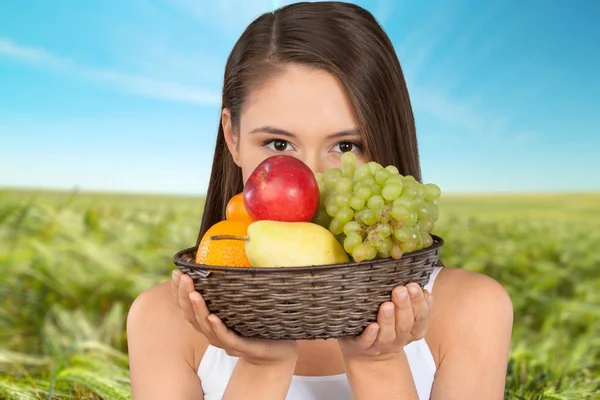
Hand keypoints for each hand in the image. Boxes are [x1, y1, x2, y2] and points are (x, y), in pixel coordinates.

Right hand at [171, 269, 297, 366]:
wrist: (278, 348)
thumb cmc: (257, 322)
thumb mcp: (241, 302)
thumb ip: (232, 285)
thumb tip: (230, 256)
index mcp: (209, 320)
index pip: (187, 306)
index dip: (178, 291)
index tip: (176, 272)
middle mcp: (212, 331)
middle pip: (191, 315)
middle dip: (184, 295)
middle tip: (183, 277)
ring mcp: (224, 340)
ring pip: (204, 326)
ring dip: (198, 309)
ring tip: (193, 294)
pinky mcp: (239, 346)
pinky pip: (225, 337)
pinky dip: (217, 327)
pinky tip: (212, 317)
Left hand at [338, 282, 432, 362]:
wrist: (368, 355)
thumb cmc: (389, 327)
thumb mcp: (406, 317)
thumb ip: (415, 304)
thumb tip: (425, 292)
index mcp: (413, 330)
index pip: (421, 317)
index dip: (419, 303)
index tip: (413, 286)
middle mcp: (399, 339)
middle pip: (405, 325)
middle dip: (403, 307)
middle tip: (400, 290)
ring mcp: (381, 345)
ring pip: (387, 335)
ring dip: (388, 320)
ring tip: (387, 305)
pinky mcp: (363, 346)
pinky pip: (368, 342)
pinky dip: (370, 335)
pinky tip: (372, 326)